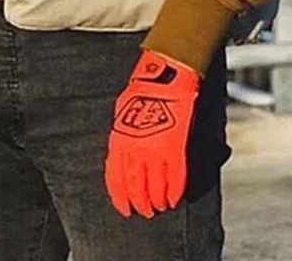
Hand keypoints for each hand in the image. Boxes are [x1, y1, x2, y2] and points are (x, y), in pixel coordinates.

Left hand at [104, 50, 200, 218]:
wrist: (164, 79)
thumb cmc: (142, 91)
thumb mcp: (122, 114)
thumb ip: (122, 137)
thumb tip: (122, 155)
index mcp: (119, 141)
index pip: (115, 179)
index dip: (120, 198)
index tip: (124, 209)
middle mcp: (135, 150)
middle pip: (136, 187)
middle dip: (140, 204)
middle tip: (145, 212)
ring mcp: (156, 151)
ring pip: (156, 187)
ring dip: (158, 202)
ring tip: (160, 207)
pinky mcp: (175, 149)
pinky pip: (176, 178)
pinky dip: (176, 192)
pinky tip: (175, 200)